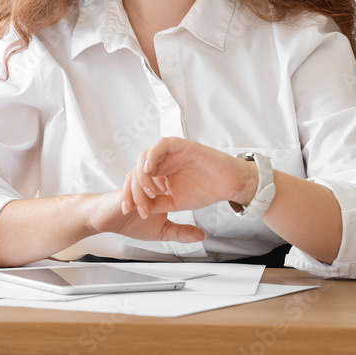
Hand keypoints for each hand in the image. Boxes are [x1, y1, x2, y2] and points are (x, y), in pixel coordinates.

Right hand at [82, 174, 204, 243]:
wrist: (104, 219)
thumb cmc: (130, 223)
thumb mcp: (161, 231)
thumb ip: (181, 232)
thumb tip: (201, 236)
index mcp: (161, 187)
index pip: (180, 177)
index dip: (193, 178)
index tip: (207, 185)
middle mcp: (151, 180)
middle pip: (169, 167)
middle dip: (180, 173)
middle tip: (190, 182)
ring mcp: (138, 179)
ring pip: (151, 172)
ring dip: (156, 183)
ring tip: (161, 194)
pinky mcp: (126, 184)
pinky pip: (136, 179)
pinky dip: (144, 187)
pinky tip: (149, 196)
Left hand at [121, 138, 256, 218]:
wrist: (227, 185)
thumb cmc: (205, 191)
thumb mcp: (174, 202)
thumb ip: (157, 203)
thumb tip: (139, 208)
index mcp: (160, 173)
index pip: (136, 179)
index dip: (130, 194)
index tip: (128, 210)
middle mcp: (162, 161)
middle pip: (137, 168)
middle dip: (132, 188)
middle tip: (136, 206)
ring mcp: (171, 152)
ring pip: (145, 156)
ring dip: (141, 174)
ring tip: (148, 191)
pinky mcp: (181, 145)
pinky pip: (161, 144)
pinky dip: (152, 154)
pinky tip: (149, 169)